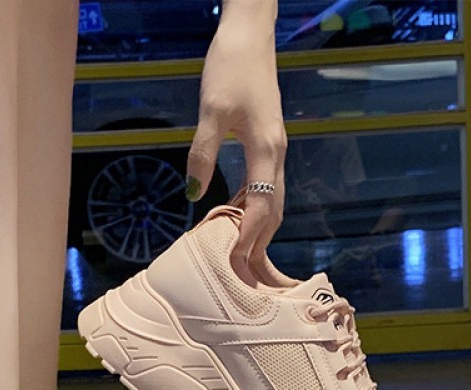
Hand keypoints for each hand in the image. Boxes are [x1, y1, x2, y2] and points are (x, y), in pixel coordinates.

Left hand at [186, 1, 285, 270]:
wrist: (250, 34)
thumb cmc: (230, 67)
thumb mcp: (211, 110)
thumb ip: (203, 154)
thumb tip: (193, 194)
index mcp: (267, 151)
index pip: (262, 209)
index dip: (250, 239)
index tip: (236, 265)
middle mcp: (277, 155)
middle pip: (274, 212)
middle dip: (260, 244)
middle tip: (243, 273)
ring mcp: (276, 150)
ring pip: (273, 201)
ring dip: (259, 229)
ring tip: (240, 254)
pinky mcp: (268, 143)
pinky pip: (265, 186)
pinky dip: (255, 208)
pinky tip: (236, 216)